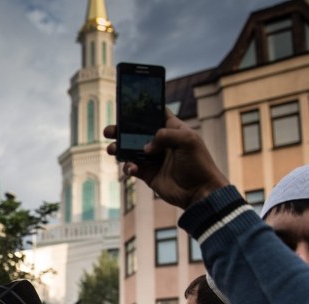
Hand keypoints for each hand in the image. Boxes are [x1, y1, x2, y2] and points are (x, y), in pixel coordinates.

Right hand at [104, 109, 229, 208]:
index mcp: (172, 130)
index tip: (127, 107)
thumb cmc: (199, 163)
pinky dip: (128, 167)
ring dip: (119, 148)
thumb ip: (165, 135)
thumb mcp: (188, 140)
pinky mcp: (148, 174)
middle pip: (136, 132)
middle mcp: (161, 142)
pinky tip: (132, 169)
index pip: (156, 114)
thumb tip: (145, 146)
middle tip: (109, 131)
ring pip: (130, 150)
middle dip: (121, 130)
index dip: (143, 110)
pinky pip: (132, 167)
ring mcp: (154, 158)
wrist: (199, 192)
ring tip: (112, 149)